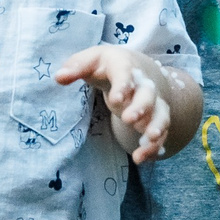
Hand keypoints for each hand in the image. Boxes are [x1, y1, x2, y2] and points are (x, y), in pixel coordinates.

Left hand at [57, 46, 175, 161]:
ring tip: (148, 140)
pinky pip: (160, 133)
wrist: (133, 68)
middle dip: (141, 107)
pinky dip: (153, 146)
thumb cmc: (105, 65)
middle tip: (129, 120)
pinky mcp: (155, 118)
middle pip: (147, 95)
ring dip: (156, 127)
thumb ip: (75, 67)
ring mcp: (152, 102)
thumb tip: (59, 77)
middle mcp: (143, 84)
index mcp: (124, 66)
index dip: (122, 86)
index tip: (116, 100)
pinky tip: (141, 158)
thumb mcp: (89, 61)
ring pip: (160, 114)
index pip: (125, 74)